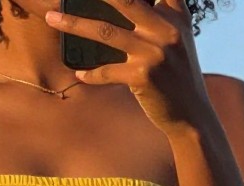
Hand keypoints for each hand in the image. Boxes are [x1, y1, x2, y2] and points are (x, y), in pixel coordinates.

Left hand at [45, 0, 213, 134]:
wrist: (191, 116)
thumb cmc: (177, 78)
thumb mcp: (175, 41)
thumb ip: (158, 18)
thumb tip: (124, 7)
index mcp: (175, 16)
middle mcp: (167, 29)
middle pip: (125, 1)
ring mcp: (154, 52)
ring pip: (106, 32)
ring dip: (75, 24)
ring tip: (53, 19)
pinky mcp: (143, 76)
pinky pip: (107, 71)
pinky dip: (91, 74)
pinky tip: (79, 75)